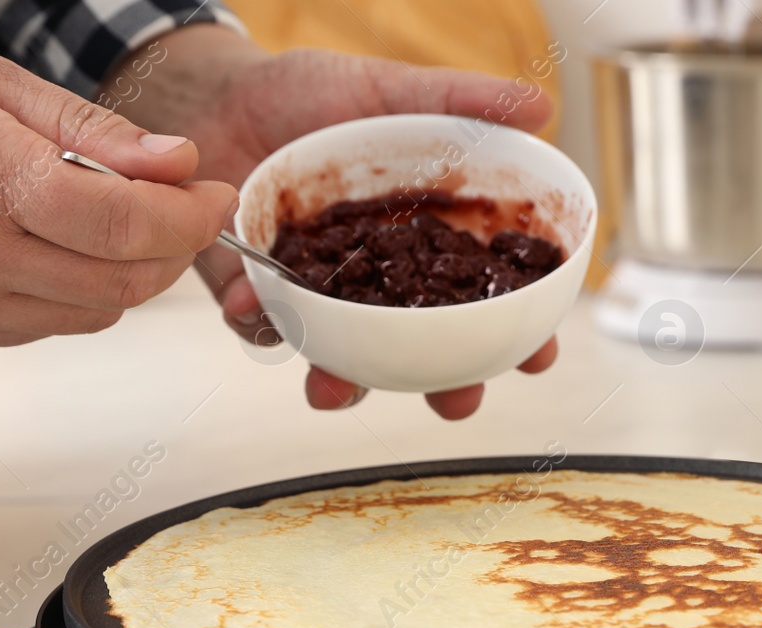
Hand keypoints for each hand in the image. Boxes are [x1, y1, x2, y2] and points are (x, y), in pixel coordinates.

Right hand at [0, 32, 237, 346]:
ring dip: (131, 275)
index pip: (124, 222)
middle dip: (173, 248)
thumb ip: (92, 129)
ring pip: (94, 314)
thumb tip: (176, 162)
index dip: (188, 215)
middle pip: (122, 281)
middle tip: (187, 208)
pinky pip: (49, 326)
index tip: (213, 193)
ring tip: (122, 221)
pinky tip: (65, 249)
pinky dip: (80, 294)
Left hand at [105, 25, 559, 417]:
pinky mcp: (264, 296)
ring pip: (347, 362)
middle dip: (446, 388)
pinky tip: (255, 304)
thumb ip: (461, 102)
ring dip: (344, 385)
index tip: (537, 357)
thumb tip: (540, 109)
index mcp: (427, 241)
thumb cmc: (311, 95)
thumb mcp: (390, 91)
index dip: (517, 335)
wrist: (221, 93)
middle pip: (427, 353)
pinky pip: (265, 328)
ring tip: (335, 386)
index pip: (484, 300)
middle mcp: (381, 282)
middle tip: (456, 401)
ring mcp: (324, 297)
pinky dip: (260, 322)